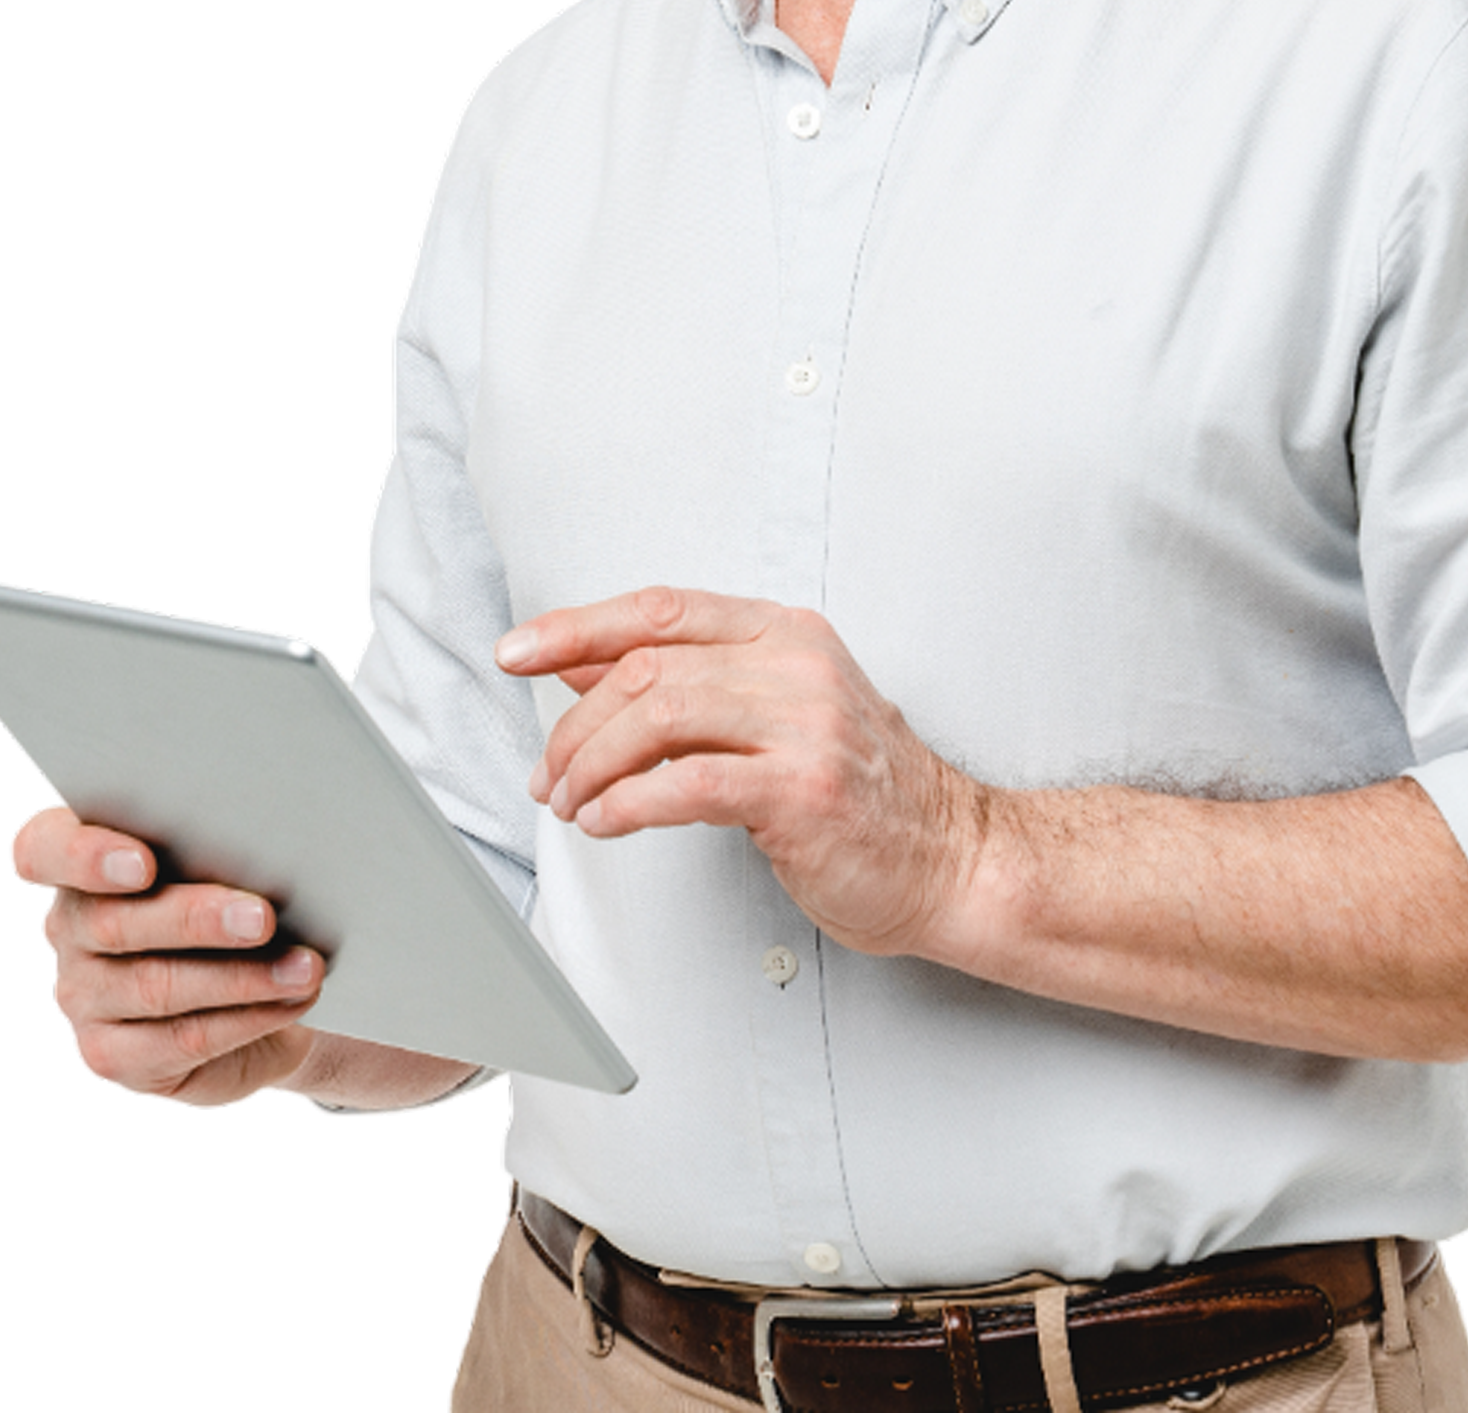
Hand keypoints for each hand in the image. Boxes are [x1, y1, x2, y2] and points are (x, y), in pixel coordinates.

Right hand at [10, 804, 326, 1107]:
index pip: (43, 849)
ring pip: (155, 986)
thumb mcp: (225, 862)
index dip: (83, 856)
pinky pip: (179, 1039)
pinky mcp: (109, 1054)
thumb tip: (269, 840)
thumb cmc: (236, 898)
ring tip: (304, 967)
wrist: (255, 992)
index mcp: (77, 860)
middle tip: (263, 919)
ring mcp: (80, 996)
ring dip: (241, 977)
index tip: (141, 864)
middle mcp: (67, 927)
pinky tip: (290, 1001)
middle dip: (198, 920)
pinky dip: (245, 1018)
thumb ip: (220, 846)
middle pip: (114, 923)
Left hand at [496, 587, 987, 958]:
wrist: (951, 858)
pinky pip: (689, 783)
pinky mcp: (804, 790)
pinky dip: (629, 802)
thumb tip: (581, 665)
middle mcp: (797, 663)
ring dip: (591, 765)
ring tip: (572, 803)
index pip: (660, 610)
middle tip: (546, 774)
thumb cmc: (859, 792)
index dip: (576, 627)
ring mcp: (806, 723)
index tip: (516, 652)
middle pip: (647, 666)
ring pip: (659, 716)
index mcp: (786, 632)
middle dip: (574, 724)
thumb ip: (684, 685)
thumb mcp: (770, 713)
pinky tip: (607, 821)